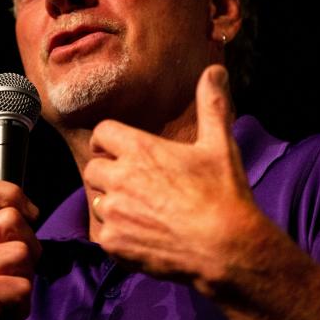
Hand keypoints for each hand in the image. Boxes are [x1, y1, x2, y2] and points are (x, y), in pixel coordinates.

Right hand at [0, 178, 41, 319]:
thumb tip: (29, 211)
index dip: (10, 193)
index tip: (27, 215)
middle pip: (12, 218)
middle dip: (30, 247)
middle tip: (16, 274)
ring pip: (22, 251)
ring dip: (26, 278)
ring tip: (7, 296)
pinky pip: (22, 285)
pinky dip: (22, 304)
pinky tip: (4, 315)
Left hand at [83, 64, 262, 293]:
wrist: (225, 248)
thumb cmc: (223, 194)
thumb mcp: (220, 144)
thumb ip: (211, 104)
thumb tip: (215, 71)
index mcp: (140, 150)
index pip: (102, 132)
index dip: (110, 140)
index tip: (121, 150)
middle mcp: (120, 178)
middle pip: (94, 168)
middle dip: (109, 173)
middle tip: (135, 184)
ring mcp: (114, 213)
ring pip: (97, 202)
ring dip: (113, 204)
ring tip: (143, 211)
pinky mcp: (114, 243)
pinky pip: (103, 235)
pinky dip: (118, 236)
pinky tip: (144, 235)